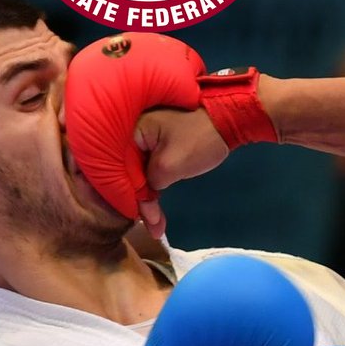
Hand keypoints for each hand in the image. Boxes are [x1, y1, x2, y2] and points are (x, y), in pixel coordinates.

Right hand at [62, 33, 203, 224]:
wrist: (228, 119)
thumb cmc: (200, 138)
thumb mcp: (170, 166)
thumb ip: (148, 184)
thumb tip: (142, 199)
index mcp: (125, 130)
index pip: (115, 169)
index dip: (127, 197)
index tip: (141, 219)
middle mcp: (126, 131)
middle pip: (121, 172)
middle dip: (136, 202)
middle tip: (153, 226)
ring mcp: (139, 136)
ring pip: (133, 172)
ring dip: (144, 197)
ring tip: (156, 224)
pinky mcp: (152, 141)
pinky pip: (143, 166)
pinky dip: (150, 185)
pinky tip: (156, 208)